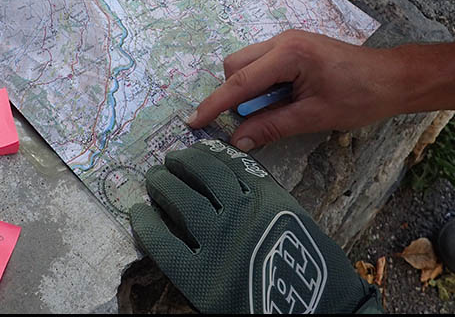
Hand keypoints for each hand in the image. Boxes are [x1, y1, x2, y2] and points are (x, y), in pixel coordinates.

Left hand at [130, 140, 380, 313]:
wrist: (315, 310)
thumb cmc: (308, 269)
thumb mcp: (290, 219)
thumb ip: (261, 196)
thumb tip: (224, 178)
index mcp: (265, 198)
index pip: (226, 165)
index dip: (204, 156)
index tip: (194, 151)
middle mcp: (240, 214)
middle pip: (199, 177)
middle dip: (180, 166)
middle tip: (167, 162)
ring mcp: (218, 244)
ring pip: (181, 202)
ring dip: (163, 185)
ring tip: (153, 179)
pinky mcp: (199, 278)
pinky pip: (164, 244)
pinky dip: (148, 224)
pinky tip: (139, 213)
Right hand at [188, 30, 404, 150]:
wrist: (393, 78)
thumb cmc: (361, 96)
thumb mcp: (314, 117)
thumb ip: (271, 126)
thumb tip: (237, 140)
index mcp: (289, 55)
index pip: (240, 82)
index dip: (214, 104)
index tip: (193, 121)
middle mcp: (283, 41)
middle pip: (235, 66)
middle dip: (232, 94)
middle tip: (249, 122)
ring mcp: (288, 41)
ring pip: (246, 63)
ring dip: (248, 89)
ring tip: (272, 111)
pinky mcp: (293, 47)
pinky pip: (262, 64)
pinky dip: (261, 84)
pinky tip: (280, 100)